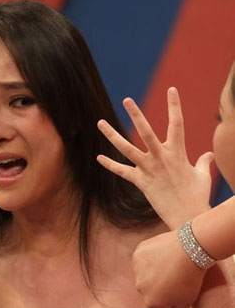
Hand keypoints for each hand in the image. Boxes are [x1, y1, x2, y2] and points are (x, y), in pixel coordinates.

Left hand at [97, 87, 212, 228]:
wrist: (189, 218)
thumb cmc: (197, 196)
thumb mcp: (202, 176)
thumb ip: (203, 162)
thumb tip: (208, 155)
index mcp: (178, 152)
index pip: (177, 123)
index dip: (175, 105)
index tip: (172, 89)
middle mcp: (162, 158)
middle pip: (146, 132)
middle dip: (136, 114)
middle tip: (126, 100)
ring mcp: (149, 170)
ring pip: (127, 148)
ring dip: (112, 135)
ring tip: (100, 123)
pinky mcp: (141, 183)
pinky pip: (122, 172)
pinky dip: (110, 165)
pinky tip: (98, 158)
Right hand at [132, 231, 205, 307]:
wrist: (191, 248)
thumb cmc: (191, 277)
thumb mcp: (186, 301)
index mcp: (152, 303)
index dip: (166, 301)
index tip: (176, 291)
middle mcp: (140, 289)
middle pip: (147, 292)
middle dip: (157, 287)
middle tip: (174, 277)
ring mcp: (137, 271)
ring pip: (142, 276)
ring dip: (151, 272)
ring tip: (168, 265)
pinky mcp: (137, 255)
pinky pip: (140, 260)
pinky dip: (148, 258)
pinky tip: (161, 255)